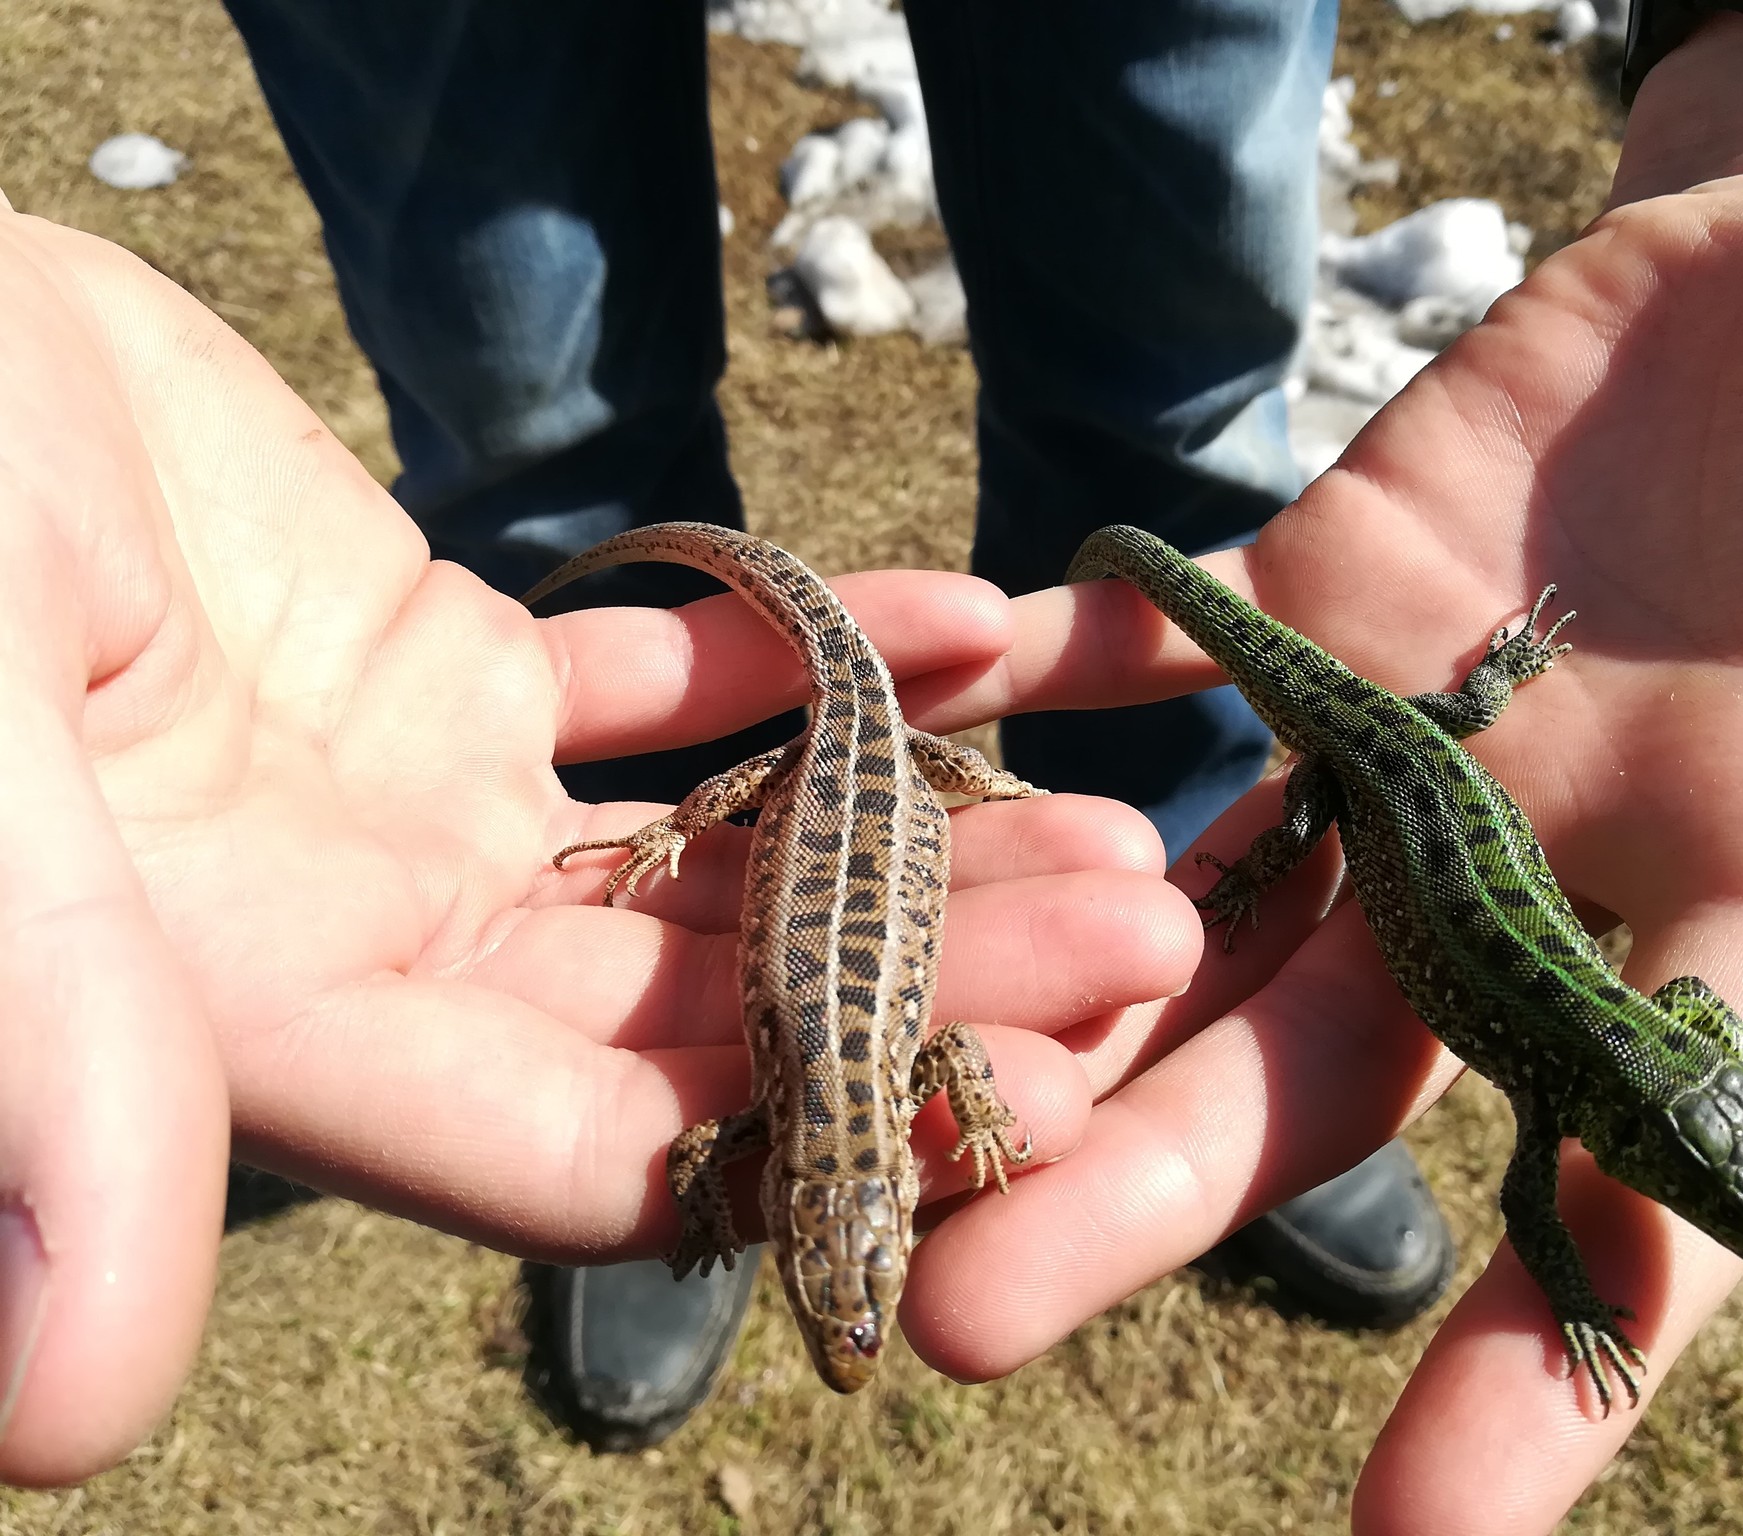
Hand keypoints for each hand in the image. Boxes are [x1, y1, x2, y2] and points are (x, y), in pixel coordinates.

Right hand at [0, 209, 1198, 1485]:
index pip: (582, 1159)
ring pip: (711, 865)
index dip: (807, 1150)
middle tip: (1154, 925)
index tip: (1024, 1102)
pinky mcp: (443, 667)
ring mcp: (417, 806)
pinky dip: (811, 660)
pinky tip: (976, 624)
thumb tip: (65, 1414)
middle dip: (928, 982)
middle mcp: (365, 943)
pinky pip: (666, 685)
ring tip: (1114, 812)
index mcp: (267, 1020)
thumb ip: (50, 1047)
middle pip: (701, 1015)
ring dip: (908, 842)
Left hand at [902, 4, 1742, 1528]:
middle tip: (957, 1318)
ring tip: (861, 1084)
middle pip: (1325, 1057)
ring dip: (1038, 985)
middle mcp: (1536, 850)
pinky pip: (1157, 644)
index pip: (1644, 1157)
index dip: (1549, 1355)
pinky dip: (1037, 676)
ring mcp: (1403, 719)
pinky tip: (887, 739)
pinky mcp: (1321, 576)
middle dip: (1148, 1185)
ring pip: (1200, 889)